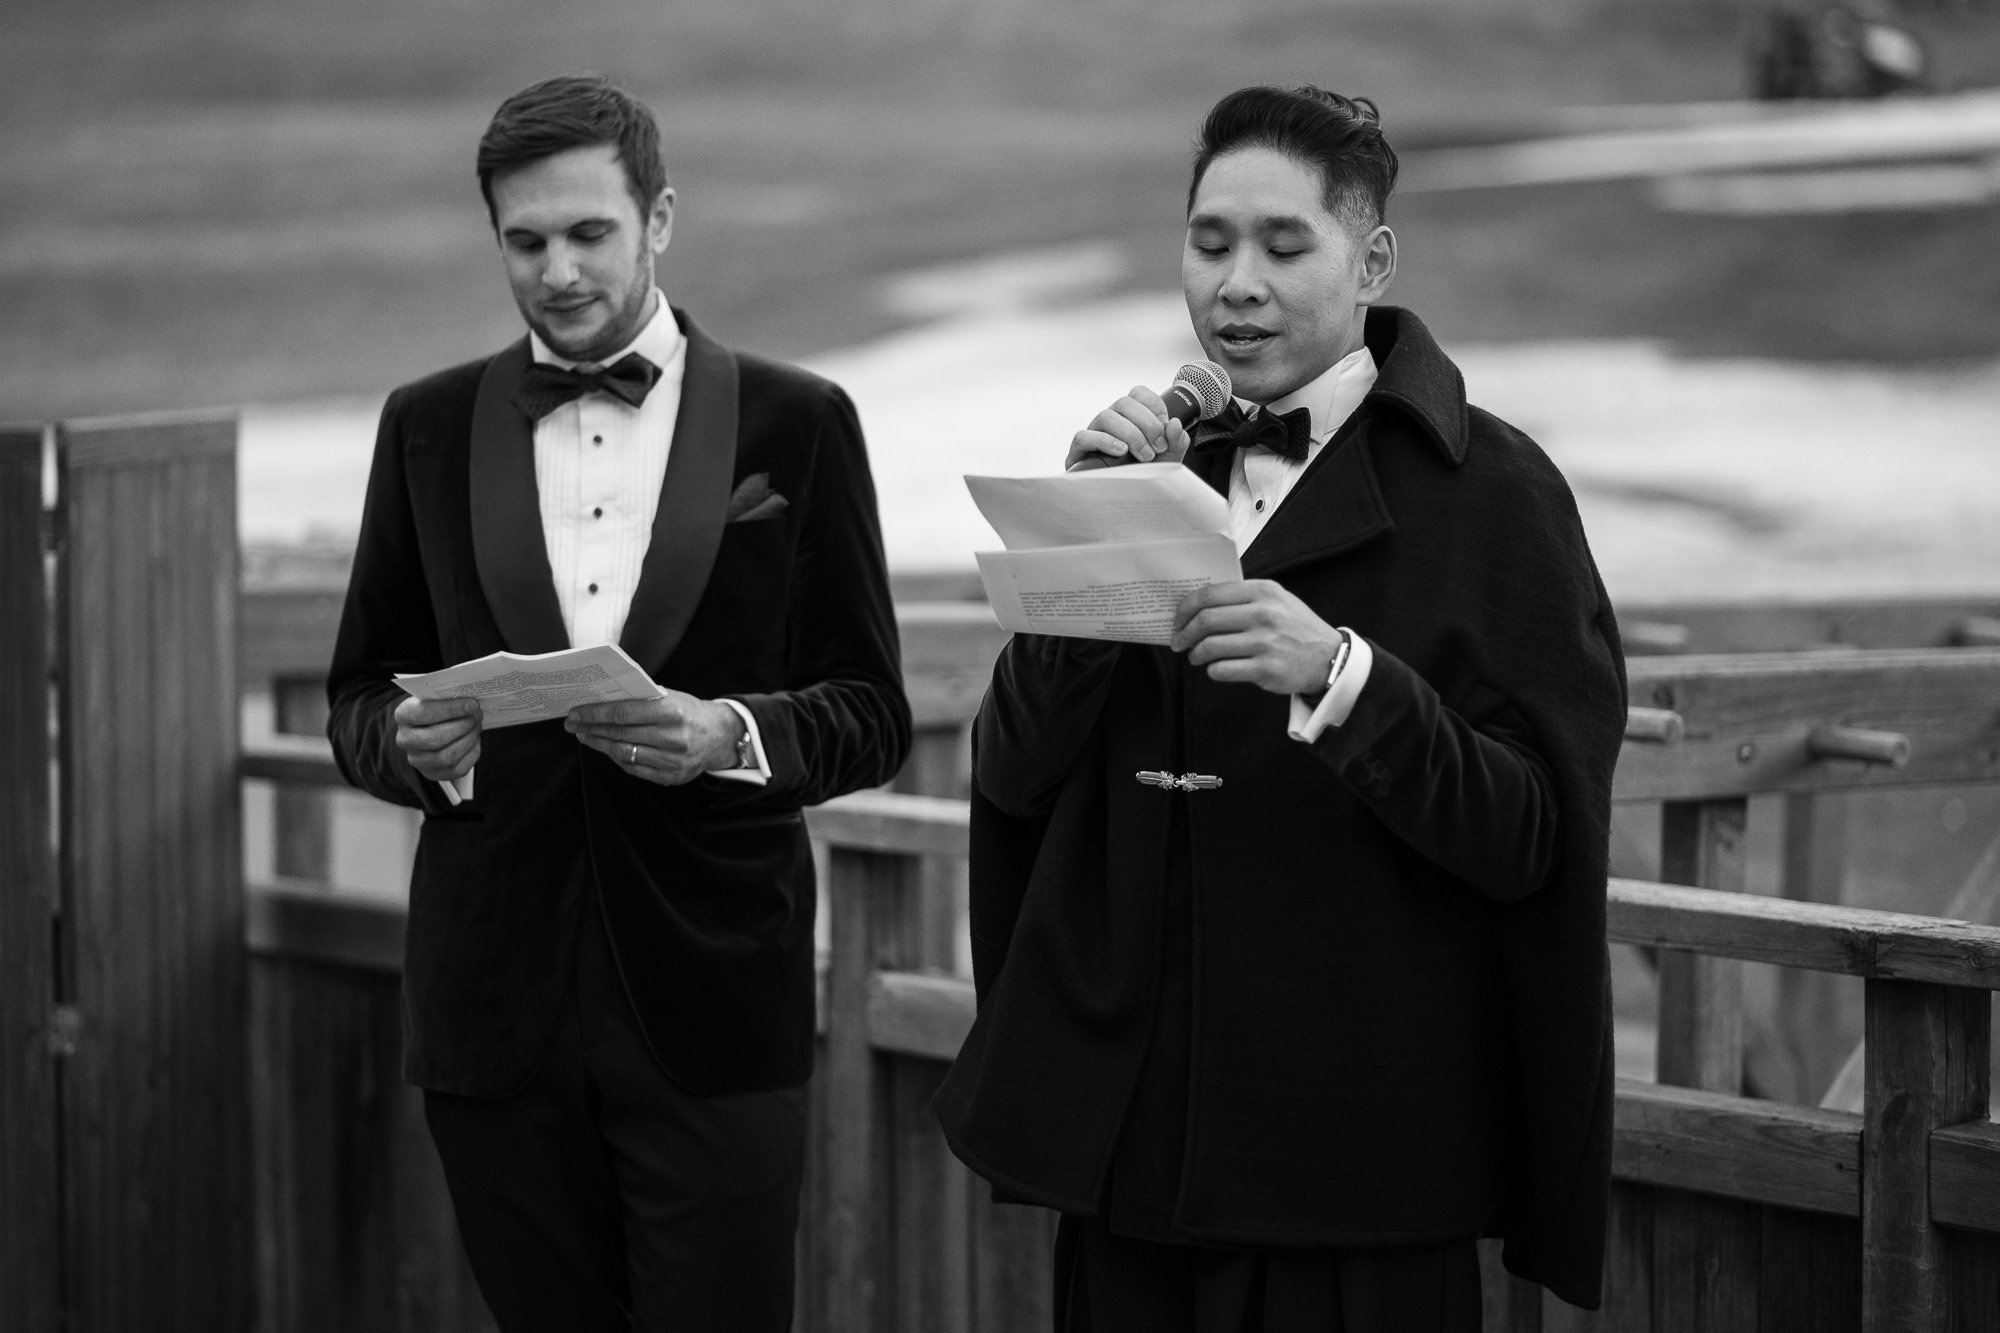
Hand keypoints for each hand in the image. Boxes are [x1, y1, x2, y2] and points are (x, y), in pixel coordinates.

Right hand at [394, 695, 481, 780]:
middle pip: (436, 738)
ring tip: (477, 727)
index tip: (473, 704)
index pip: (425, 713)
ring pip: (447, 756)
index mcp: (403, 715)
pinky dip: (471, 754)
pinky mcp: (432, 773)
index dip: (452, 709)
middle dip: (463, 726)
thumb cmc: (437, 708)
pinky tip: (475, 741)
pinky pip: (457, 769)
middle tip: (478, 715)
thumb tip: (471, 700)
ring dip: (468, 740)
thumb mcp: (435, 697)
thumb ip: (447, 697)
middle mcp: (405, 740)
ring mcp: (417, 760)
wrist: (430, 727)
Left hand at [566, 692, 745, 786]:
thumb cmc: (689, 711)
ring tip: (586, 736)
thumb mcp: (670, 696)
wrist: (720, 736)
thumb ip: (640, 699)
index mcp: (672, 712)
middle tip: (573, 725)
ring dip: (599, 745)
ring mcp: (673, 760)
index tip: (576, 712)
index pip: (623, 713)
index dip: (594, 713)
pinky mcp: (672, 776)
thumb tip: (602, 700)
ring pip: (624, 753)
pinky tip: (607, 749)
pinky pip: (634, 768)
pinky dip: (617, 758)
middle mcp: (673, 737)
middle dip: (591, 728)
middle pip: (620, 734)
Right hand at [1065, 386, 1190, 470]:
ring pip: (1106, 417)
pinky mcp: (1079, 452)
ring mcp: (1094, 434)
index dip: (1153, 404)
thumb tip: (1174, 424)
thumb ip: (1176, 442)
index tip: (1166, 424)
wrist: (1126, 503)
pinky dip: (1104, 441)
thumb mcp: (1168, 461)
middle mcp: (1112, 422)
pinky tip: (1121, 451)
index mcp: (1130, 418)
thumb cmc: (1144, 478)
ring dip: (1130, 434)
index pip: (1138, 394)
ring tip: (1145, 456)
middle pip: (1124, 403)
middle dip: (1147, 424)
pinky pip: (1083, 437)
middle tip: (1159, 448)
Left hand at [1170, 581, 1343, 695]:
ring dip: (1196, 654)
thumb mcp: (1276, 600)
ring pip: (1210, 647)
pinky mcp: (1266, 668)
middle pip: (1205, 620)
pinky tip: (1216, 668)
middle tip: (1179, 641)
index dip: (1185, 609)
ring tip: (1196, 657)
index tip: (1177, 620)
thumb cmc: (1295, 627)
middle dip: (1184, 633)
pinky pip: (1222, 670)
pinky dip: (1212, 670)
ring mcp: (1265, 642)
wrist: (1329, 658)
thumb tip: (1198, 604)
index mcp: (1262, 591)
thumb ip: (1242, 598)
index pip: (1209, 594)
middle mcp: (1264, 613)